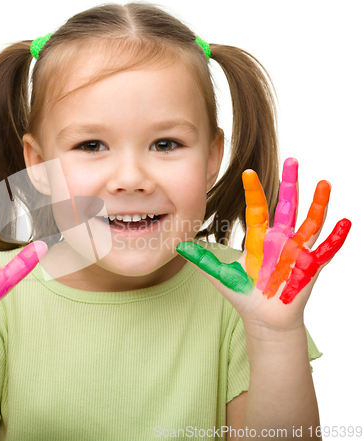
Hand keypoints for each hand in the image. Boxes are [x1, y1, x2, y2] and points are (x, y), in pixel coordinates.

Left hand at [176, 158, 350, 330]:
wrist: (263, 317)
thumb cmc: (244, 294)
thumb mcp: (221, 275)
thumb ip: (203, 260)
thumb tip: (178, 246)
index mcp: (259, 238)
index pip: (257, 209)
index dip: (253, 191)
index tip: (248, 171)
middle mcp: (280, 240)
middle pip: (286, 206)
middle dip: (289, 184)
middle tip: (292, 159)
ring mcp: (297, 251)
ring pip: (310, 222)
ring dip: (318, 204)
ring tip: (324, 183)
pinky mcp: (310, 267)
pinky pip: (326, 250)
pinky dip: (335, 238)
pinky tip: (344, 222)